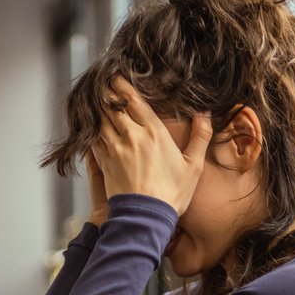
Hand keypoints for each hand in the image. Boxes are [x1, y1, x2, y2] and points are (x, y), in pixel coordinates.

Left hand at [88, 76, 212, 214]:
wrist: (145, 217)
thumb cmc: (171, 193)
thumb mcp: (193, 165)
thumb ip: (200, 137)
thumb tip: (205, 114)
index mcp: (154, 132)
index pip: (133, 101)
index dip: (122, 86)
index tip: (116, 76)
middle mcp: (131, 136)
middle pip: (113, 106)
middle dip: (106, 93)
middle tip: (101, 83)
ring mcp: (115, 149)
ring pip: (100, 120)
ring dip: (96, 108)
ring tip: (93, 98)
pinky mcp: (104, 163)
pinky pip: (93, 138)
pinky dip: (90, 128)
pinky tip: (89, 124)